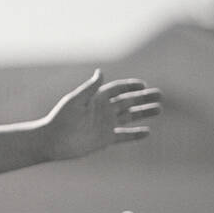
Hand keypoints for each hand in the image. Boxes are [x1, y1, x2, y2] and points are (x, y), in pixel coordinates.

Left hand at [41, 69, 162, 160]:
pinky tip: (147, 132)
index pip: (117, 89)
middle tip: (159, 95)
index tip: (143, 85)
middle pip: (127, 101)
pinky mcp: (105, 139)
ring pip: (129, 117)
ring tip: (159, 109)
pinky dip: (135, 134)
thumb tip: (101, 71)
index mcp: (96, 99)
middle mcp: (103, 110)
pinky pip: (124, 136)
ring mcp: (105, 125)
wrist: (53, 141)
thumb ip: (90, 87)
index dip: (130, 86)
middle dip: (143, 98)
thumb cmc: (61, 119)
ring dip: (144, 113)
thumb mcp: (76, 100)